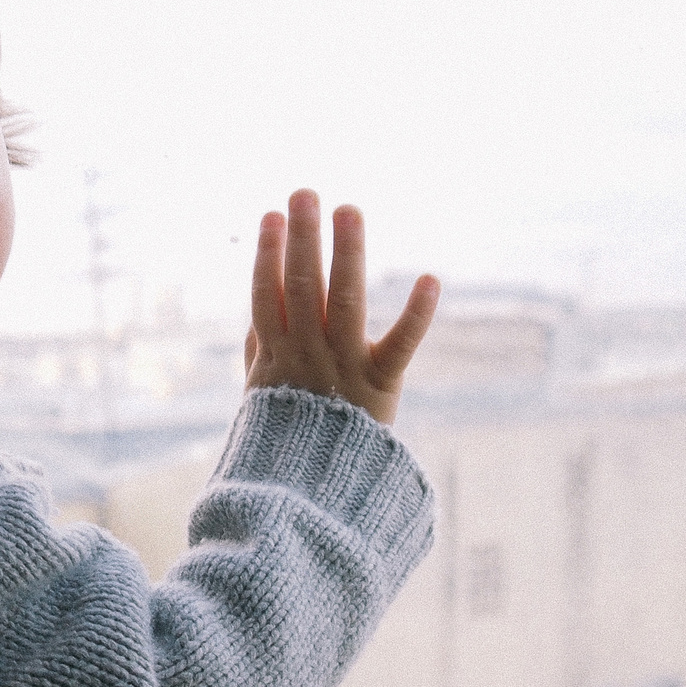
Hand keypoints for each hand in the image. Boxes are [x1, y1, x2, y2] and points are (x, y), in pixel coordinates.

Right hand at [246, 188, 436, 425]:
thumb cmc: (285, 445)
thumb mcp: (261, 399)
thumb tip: (255, 320)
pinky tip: (430, 278)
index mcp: (275, 357)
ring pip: (343, 300)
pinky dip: (416, 313)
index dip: (267, 254)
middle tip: (304, 192)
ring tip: (346, 209)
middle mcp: (306, 354)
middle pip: (301, 286)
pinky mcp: (381, 383)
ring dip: (345, 252)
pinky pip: (400, 344)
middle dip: (301, 237)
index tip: (271, 215)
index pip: (266, 296)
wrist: (311, 494)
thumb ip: (258, 355)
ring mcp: (343, 366)